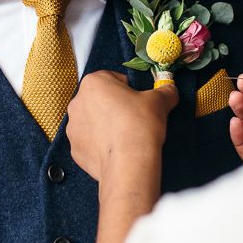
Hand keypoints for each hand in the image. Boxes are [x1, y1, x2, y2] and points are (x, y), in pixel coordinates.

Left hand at [67, 71, 178, 191]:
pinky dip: (101, 144)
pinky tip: (117, 149)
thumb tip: (170, 91)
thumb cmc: (139, 126)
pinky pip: (89, 142)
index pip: (113, 78)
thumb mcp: (159, 101)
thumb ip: (165, 92)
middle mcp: (77, 102)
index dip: (129, 89)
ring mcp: (73, 127)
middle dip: (115, 107)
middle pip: (100, 100)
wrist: (129, 164)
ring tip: (125, 136)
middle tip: (134, 119)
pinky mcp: (75, 149)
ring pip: (93, 121)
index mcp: (93, 83)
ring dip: (106, 125)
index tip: (139, 101)